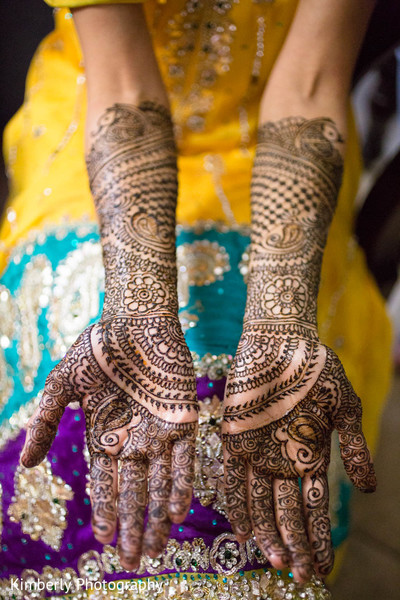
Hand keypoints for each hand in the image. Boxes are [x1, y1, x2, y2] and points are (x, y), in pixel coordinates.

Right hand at [20, 314, 197, 570]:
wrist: (134, 320)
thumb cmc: (97, 349)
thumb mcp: (62, 385)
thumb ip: (45, 422)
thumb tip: (26, 466)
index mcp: (104, 434)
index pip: (104, 482)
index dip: (104, 509)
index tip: (103, 538)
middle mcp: (133, 440)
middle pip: (133, 491)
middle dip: (132, 524)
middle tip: (134, 558)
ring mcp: (158, 431)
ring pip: (160, 482)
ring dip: (158, 514)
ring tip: (157, 546)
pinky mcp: (183, 418)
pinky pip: (184, 457)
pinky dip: (181, 482)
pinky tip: (178, 510)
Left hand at [222, 329, 375, 581]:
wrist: (283, 341)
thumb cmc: (317, 371)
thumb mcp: (344, 408)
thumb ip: (354, 447)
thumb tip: (370, 488)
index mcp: (309, 456)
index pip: (314, 505)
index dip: (318, 536)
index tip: (323, 566)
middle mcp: (282, 460)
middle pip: (287, 511)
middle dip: (294, 543)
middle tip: (300, 574)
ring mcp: (257, 450)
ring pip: (260, 501)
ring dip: (267, 531)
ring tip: (276, 560)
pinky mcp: (233, 436)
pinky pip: (231, 476)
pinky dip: (236, 501)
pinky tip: (242, 528)